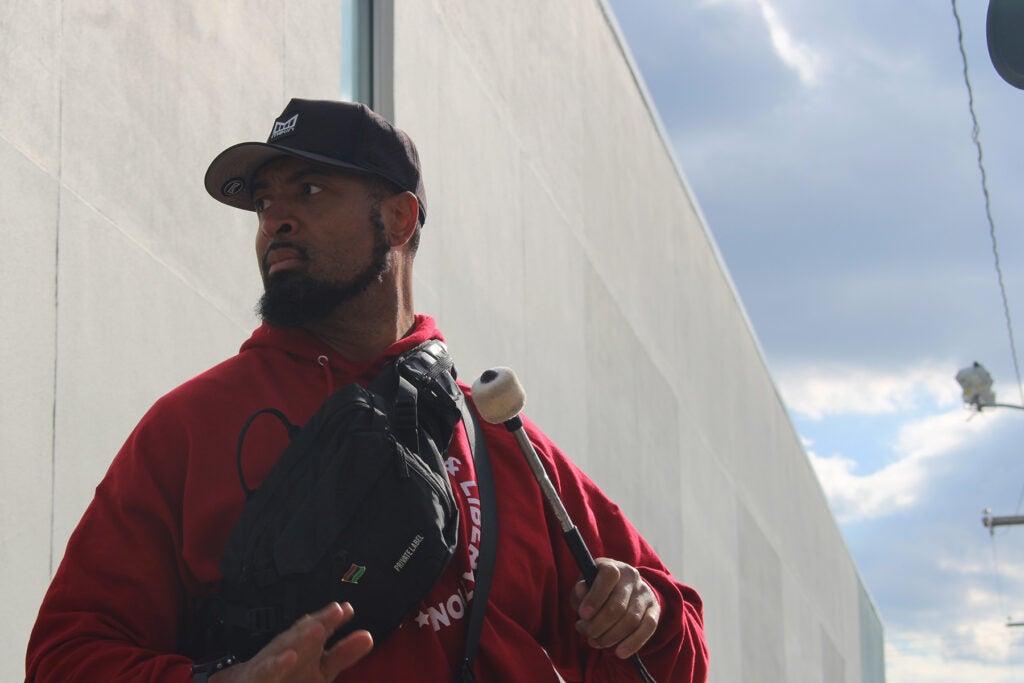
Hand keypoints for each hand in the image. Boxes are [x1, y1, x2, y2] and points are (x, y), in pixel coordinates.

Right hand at [210, 602, 372, 681]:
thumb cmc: (288, 676)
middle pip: (303, 633)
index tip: (348, 610)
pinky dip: (275, 664)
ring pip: (284, 647)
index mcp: (304, 646)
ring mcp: (270, 662)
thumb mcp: (320, 669)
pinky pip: (265, 671)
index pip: (318, 629)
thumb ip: (343, 654)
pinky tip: (288, 657)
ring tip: (317, 627)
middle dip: (320, 620)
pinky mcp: (256, 677)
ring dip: (300, 636)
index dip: (332, 619)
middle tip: (337, 610)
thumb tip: (368, 636)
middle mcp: (287, 649)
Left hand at [570, 558, 659, 659]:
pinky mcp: (654, 609)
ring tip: (596, 642)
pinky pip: (648, 628)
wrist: (622, 587)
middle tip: (587, 634)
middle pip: (617, 606)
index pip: (608, 576)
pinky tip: (619, 652)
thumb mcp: (584, 586)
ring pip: (631, 620)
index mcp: (612, 566)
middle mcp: (631, 577)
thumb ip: (580, 590)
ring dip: (611, 637)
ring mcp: (644, 593)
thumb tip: (581, 591)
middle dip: (599, 625)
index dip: (595, 597)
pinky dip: (633, 643)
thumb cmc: (596, 589)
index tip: (582, 615)